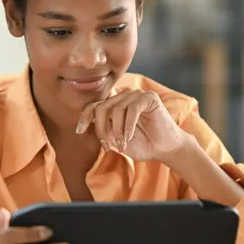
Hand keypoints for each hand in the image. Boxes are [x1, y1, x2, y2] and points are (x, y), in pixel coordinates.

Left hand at [76, 89, 190, 162]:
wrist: (164, 149)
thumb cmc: (142, 144)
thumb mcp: (117, 139)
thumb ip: (104, 130)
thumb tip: (89, 124)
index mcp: (114, 105)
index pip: (94, 106)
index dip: (85, 117)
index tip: (79, 131)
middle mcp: (124, 97)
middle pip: (102, 107)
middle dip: (102, 129)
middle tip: (108, 145)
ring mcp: (137, 95)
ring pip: (116, 109)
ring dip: (117, 130)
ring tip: (122, 144)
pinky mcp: (149, 98)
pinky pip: (132, 109)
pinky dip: (128, 125)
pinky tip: (129, 136)